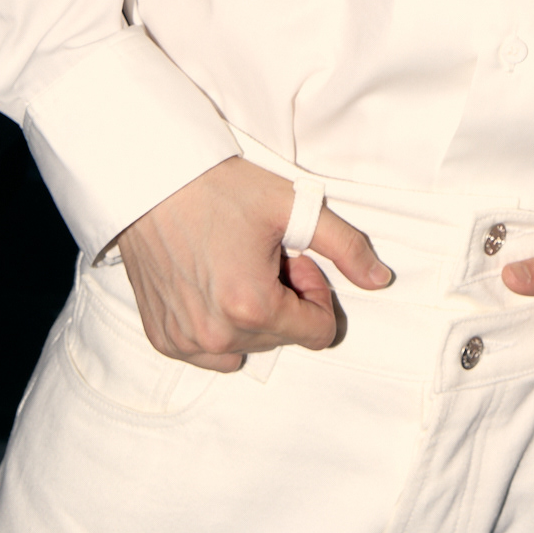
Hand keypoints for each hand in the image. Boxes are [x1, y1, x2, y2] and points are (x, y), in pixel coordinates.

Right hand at [115, 156, 391, 372]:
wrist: (153, 180)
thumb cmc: (220, 188)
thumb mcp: (292, 207)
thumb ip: (345, 246)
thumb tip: (380, 280)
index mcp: (253, 308)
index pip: (318, 332)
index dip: (315, 292)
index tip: (293, 257)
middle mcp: (216, 336)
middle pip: (283, 339)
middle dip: (284, 300)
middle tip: (264, 254)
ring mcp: (185, 342)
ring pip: (247, 348)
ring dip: (252, 317)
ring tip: (237, 267)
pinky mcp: (162, 339)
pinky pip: (209, 352)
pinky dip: (218, 326)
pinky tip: (210, 281)